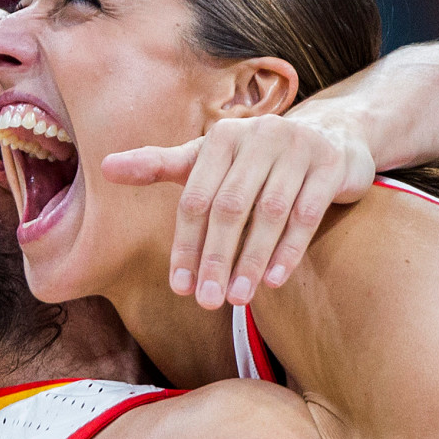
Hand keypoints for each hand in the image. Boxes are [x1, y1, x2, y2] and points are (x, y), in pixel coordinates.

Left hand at [103, 113, 375, 309]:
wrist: (331, 137)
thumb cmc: (255, 159)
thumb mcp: (207, 159)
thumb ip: (159, 165)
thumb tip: (106, 167)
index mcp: (222, 137)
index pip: (195, 198)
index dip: (186, 245)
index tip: (181, 288)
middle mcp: (259, 135)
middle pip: (229, 207)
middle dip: (215, 258)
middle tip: (207, 302)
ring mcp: (298, 147)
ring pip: (269, 213)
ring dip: (251, 260)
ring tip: (238, 298)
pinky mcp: (332, 164)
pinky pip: (307, 213)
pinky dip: (289, 249)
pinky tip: (274, 281)